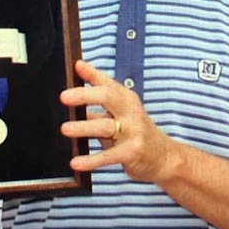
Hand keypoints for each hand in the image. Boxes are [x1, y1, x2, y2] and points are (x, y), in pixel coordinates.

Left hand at [60, 60, 176, 184]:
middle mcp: (130, 110)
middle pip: (108, 97)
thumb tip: (70, 96)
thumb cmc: (135, 132)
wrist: (164, 156)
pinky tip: (76, 162)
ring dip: (84, 127)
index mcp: (125, 98)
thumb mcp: (119, 114)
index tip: (76, 66)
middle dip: (85, 95)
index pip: (107, 82)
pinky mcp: (133, 152)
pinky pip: (109, 156)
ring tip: (65, 128)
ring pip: (106, 126)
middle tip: (64, 96)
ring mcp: (134, 131)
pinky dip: (91, 160)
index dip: (92, 73)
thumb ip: (97, 105)